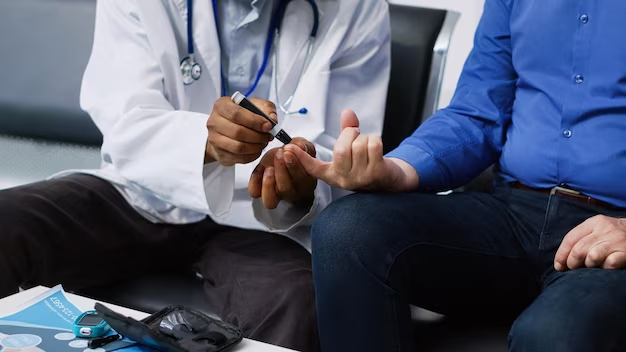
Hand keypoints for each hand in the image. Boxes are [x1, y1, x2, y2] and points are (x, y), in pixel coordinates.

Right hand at [205, 97, 275, 165]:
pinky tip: (257, 149)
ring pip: (239, 147)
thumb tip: (272, 119)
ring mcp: (215, 140)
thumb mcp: (254, 105)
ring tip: (263, 143)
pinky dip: (253, 155)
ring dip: (256, 146)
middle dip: (258, 136)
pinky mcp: (220, 154)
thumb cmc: (241, 116)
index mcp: (221, 106)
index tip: (268, 126)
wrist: (226, 130)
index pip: (237, 113)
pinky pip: (240, 158)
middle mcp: (214, 122)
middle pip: (238, 132)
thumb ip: (266, 108)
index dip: (255, 121)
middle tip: (268, 136)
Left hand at [248, 138, 316, 208]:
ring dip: (268, 183)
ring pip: (269, 201)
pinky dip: (254, 181)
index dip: (295, 165)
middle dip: (281, 170)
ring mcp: (275, 195)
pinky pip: (255, 193)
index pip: (302, 180)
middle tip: (279, 154)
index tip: (289, 151)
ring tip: (268, 168)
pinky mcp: (261, 191)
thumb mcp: (302, 146)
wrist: (282, 157)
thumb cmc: (293, 155)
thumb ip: (303, 145)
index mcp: (306, 184)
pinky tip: (260, 167)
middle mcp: (291, 194)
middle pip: (286, 189)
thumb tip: (300, 146)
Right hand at [284, 110, 418, 191]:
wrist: (390, 181)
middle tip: (356, 135)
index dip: (300, 158)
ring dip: (365, 137)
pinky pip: (373, 145)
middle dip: (350, 134)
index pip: (313, 168)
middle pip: (341, 148)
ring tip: (368, 145)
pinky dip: (376, 140)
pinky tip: (378, 149)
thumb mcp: (353, 150)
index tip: (287, 149)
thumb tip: (347, 112)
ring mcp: (360, 179)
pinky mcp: (377, 174)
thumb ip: (348, 130)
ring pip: (358, 145)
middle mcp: (344, 180)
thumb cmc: (368, 164)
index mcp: (333, 175)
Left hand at [554, 215, 625, 270]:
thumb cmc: (614, 235)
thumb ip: (582, 238)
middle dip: (572, 262)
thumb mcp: (598, 229)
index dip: (562, 254)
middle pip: (579, 249)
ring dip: (588, 265)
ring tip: (591, 266)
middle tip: (573, 268)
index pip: (571, 238)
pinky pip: (610, 264)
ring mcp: (617, 241)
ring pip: (592, 257)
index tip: (558, 266)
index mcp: (594, 223)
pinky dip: (605, 268)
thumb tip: (562, 258)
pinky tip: (606, 266)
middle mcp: (605, 230)